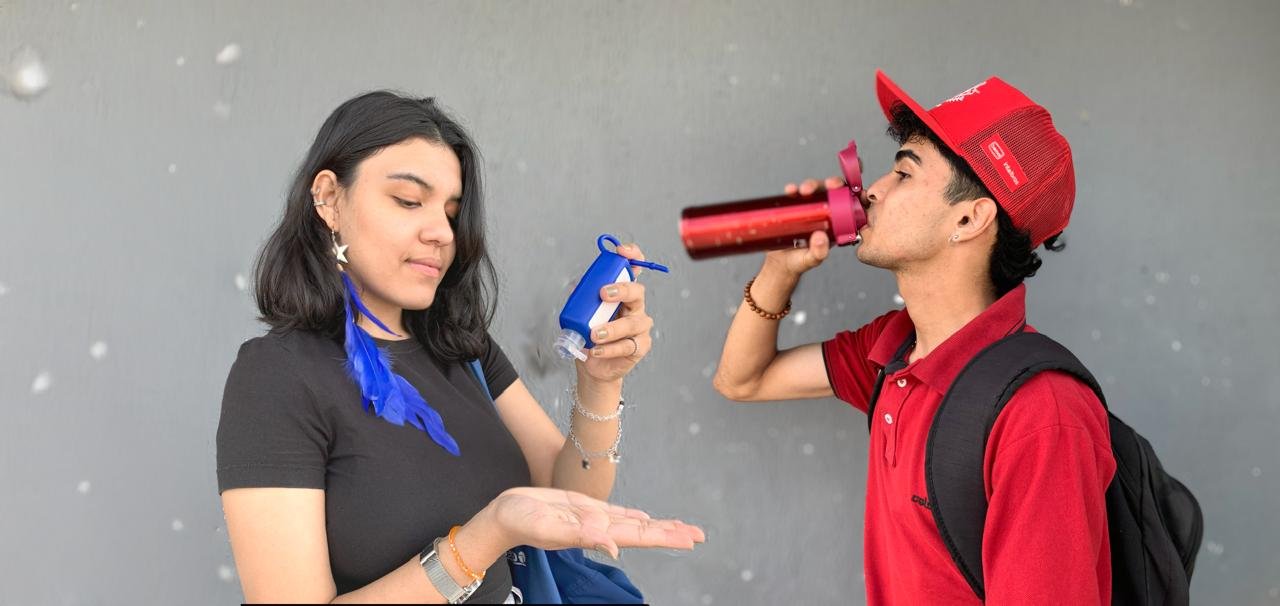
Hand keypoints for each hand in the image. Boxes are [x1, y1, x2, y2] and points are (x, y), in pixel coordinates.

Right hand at [488, 487, 705, 558]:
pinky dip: (633, 517)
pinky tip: (644, 519)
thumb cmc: (521, 522)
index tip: (690, 539)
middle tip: (699, 534)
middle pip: (643, 531)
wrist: (502, 516)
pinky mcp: (583, 508)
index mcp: (595, 533)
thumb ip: (581, 536)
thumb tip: (614, 547)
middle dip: (671, 532)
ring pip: (633, 523)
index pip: (639, 536)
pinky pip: (616, 514)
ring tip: (681, 528)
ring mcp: (592, 519)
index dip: (665, 537)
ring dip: (657, 526)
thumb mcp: (549, 527)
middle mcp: (599, 528)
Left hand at [580, 242, 653, 383]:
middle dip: (622, 289)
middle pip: (637, 292)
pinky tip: (596, 349)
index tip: (622, 252)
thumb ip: (581, 298)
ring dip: (612, 328)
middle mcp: (635, 307)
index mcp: (622, 294)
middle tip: (603, 294)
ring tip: (594, 334)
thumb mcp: (581, 313)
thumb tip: (575, 286)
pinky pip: (628, 345)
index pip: (633, 270)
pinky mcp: (640, 346)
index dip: (633, 257)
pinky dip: (610, 348)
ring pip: (633, 322)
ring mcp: (639, 327)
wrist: (594, 366)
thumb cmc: (590, 336)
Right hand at [764, 176, 845, 275]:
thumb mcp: (811, 260)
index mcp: (836, 225)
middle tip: (828, 185)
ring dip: (812, 185)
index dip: (853, 194)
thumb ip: (818, 252)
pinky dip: (793, 190)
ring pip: (815, 190)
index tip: (854, 190)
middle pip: (833, 193)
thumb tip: (820, 237)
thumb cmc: (799, 262)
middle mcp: (824, 215)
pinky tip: (790, 190)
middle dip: (832, 184)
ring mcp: (809, 209)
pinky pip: (795, 194)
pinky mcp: (794, 207)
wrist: (779, 262)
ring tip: (803, 190)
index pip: (849, 205)